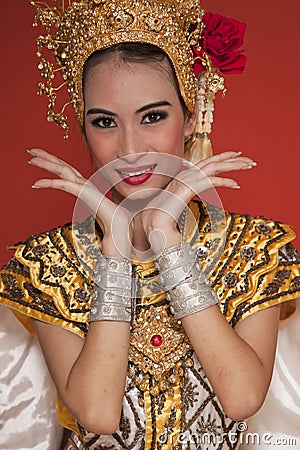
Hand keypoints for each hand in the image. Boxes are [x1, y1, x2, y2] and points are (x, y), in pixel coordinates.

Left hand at [28, 148, 132, 256]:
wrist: (122, 229)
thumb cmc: (115, 224)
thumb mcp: (100, 215)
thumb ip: (95, 211)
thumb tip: (97, 218)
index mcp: (89, 189)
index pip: (70, 172)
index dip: (56, 164)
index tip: (42, 161)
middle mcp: (86, 185)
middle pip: (64, 166)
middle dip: (47, 157)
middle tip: (31, 150)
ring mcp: (86, 188)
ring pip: (63, 170)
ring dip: (46, 163)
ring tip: (31, 156)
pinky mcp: (85, 193)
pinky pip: (64, 185)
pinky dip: (50, 182)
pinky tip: (36, 183)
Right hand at [137, 151, 255, 253]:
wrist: (150, 229)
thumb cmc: (161, 223)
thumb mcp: (175, 211)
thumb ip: (182, 206)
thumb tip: (186, 209)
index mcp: (181, 181)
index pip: (204, 165)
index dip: (220, 159)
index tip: (234, 158)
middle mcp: (183, 177)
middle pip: (210, 162)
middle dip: (231, 158)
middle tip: (248, 159)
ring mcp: (184, 182)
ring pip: (212, 166)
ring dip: (232, 164)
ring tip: (248, 164)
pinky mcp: (186, 189)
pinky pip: (209, 181)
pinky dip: (224, 181)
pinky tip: (235, 184)